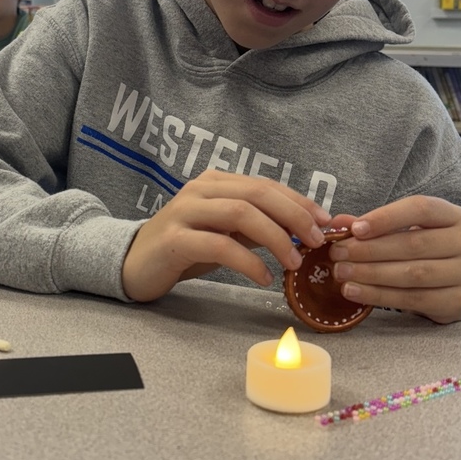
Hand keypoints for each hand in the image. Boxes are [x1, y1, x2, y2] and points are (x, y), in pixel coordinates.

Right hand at [122, 170, 331, 301]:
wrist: (134, 263)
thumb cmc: (187, 247)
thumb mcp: (227, 232)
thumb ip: (260, 226)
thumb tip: (308, 230)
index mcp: (216, 182)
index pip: (266, 185)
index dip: (299, 202)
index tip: (326, 222)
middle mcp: (201, 189)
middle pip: (257, 193)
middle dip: (293, 216)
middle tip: (316, 242)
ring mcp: (185, 212)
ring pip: (240, 213)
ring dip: (275, 238)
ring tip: (293, 263)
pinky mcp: (174, 240)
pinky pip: (219, 245)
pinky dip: (248, 261)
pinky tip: (264, 277)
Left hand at [327, 196, 460, 323]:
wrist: (447, 284)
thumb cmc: (420, 249)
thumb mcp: (400, 230)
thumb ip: (370, 226)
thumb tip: (336, 224)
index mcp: (453, 215)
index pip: (420, 208)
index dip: (386, 217)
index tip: (355, 229)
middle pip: (414, 244)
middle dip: (370, 250)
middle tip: (338, 254)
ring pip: (413, 274)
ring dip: (371, 274)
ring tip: (342, 274)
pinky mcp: (458, 302)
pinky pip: (413, 299)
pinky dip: (380, 295)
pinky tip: (356, 292)